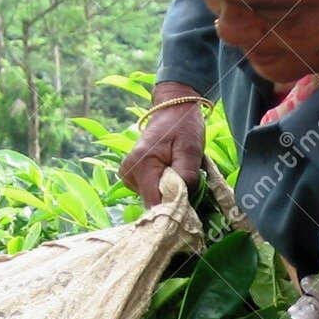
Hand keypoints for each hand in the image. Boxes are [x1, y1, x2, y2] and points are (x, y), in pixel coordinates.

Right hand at [119, 80, 205, 206]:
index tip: (190, 207)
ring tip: (179, 174)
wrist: (173, 109)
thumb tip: (181, 203)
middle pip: (154, 204)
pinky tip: (170, 175)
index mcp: (142, 166)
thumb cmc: (184, 127)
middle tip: (189, 186)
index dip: (174, 209)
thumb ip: (186, 178)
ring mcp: (128, 176)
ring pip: (153, 199)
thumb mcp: (190, 151)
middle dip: (173, 201)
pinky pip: (150, 192)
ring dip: (168, 193)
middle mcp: (129, 173)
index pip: (156, 204)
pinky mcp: (131, 177)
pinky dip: (162, 188)